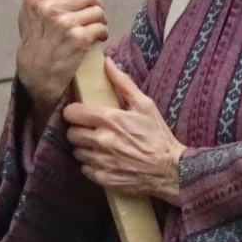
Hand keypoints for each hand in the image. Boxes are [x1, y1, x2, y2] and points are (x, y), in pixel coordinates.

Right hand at [12, 0, 111, 109]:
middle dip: (94, 4)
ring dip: (99, 20)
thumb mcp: (27, 8)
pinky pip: (101, 27)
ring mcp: (65, 24)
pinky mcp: (79, 40)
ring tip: (91, 28)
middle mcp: (50, 8)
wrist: (36, 74)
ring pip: (98, 11)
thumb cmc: (33, 38)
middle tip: (90, 14)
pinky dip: (102, 34)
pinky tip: (94, 39)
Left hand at [61, 61, 187, 201]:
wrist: (170, 169)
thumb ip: (123, 83)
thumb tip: (107, 63)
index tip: (79, 113)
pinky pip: (84, 169)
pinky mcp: (103, 178)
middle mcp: (102, 140)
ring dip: (84, 148)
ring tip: (97, 146)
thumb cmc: (158, 136)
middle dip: (78, 130)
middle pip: (71, 133)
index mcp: (110, 119)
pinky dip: (90, 165)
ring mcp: (101, 161)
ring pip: (76, 151)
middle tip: (89, 130)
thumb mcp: (145, 105)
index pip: (72, 113)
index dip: (73, 112)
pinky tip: (103, 160)